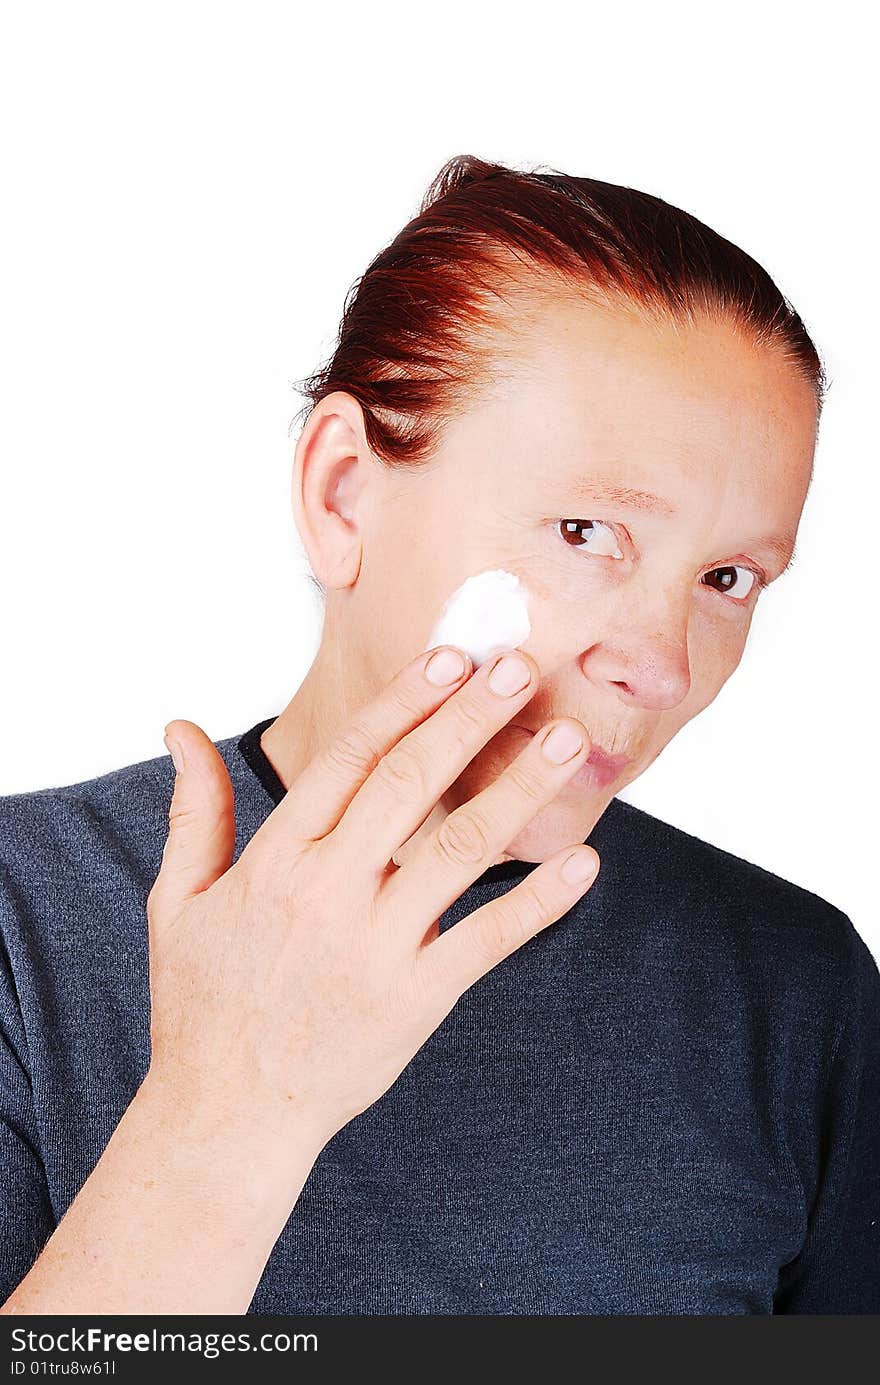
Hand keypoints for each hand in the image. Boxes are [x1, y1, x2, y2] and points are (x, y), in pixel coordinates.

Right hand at [148, 647, 599, 1160]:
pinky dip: (539, 902)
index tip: (451, 656)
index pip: (348, 759)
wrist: (228, 1113)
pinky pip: (487, 940)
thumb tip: (181, 727)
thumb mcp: (177, 899)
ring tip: (565, 738)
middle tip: (520, 667)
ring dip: (518, 789)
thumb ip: (193, 810)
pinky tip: (585, 862)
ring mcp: (375, 947)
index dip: (404, 701)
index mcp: (275, 861)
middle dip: (468, 718)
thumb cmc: (204, 1001)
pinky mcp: (416, 999)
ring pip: (458, 849)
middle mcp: (328, 893)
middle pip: (409, 784)